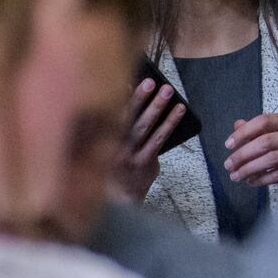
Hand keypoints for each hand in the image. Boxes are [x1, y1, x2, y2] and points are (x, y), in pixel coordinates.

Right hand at [113, 78, 185, 200]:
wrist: (118, 200)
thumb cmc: (112, 166)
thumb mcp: (104, 146)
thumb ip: (113, 125)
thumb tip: (128, 94)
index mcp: (98, 139)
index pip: (107, 113)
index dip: (116, 96)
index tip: (122, 77)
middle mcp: (111, 146)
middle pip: (125, 118)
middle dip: (138, 98)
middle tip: (150, 81)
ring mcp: (128, 155)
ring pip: (144, 127)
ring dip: (156, 107)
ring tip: (167, 90)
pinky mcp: (144, 162)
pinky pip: (159, 140)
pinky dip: (170, 123)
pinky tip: (179, 109)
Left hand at [224, 113, 277, 186]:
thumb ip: (259, 131)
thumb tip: (238, 125)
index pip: (264, 121)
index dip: (244, 132)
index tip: (228, 145)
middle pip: (266, 141)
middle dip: (242, 154)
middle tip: (229, 165)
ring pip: (271, 159)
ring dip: (249, 169)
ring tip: (236, 176)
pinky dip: (262, 179)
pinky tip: (252, 182)